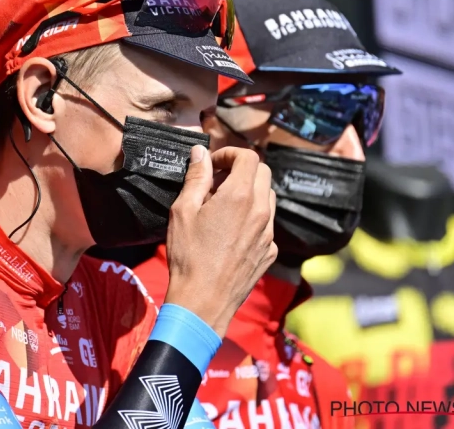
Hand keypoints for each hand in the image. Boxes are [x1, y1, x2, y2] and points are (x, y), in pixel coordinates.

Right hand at [164, 145, 276, 336]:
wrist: (204, 301)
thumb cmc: (189, 256)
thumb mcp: (183, 211)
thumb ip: (196, 177)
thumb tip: (201, 153)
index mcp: (240, 196)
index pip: (248, 157)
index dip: (229, 153)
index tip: (213, 164)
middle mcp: (261, 210)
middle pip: (263, 172)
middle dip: (241, 169)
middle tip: (217, 181)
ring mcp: (269, 233)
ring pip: (268, 197)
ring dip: (249, 191)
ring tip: (223, 205)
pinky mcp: (270, 251)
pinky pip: (267, 223)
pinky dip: (252, 217)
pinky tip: (230, 231)